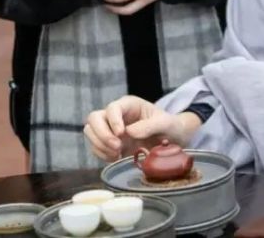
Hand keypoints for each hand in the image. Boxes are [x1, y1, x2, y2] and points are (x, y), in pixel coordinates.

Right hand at [84, 95, 201, 161]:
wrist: (173, 140)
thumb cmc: (170, 126)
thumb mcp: (165, 123)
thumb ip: (150, 126)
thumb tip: (129, 132)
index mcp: (129, 105)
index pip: (112, 108)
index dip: (113, 120)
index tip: (121, 134)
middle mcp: (116, 116)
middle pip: (94, 118)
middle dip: (102, 134)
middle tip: (118, 147)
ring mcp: (110, 130)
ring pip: (90, 132)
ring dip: (100, 144)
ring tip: (117, 153)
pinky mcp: (109, 144)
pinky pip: (95, 147)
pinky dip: (102, 154)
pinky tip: (116, 158)